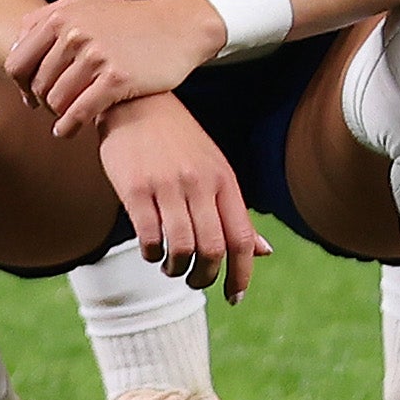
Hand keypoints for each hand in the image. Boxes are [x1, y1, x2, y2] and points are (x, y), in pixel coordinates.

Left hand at [5, 0, 219, 136]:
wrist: (178, 26)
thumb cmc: (130, 20)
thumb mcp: (84, 7)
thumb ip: (46, 22)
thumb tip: (14, 48)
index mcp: (61, 16)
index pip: (18, 62)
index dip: (21, 85)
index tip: (30, 95)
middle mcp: (74, 33)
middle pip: (37, 85)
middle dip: (43, 102)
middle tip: (54, 109)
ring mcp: (95, 56)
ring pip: (56, 102)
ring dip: (58, 115)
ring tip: (66, 118)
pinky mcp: (116, 79)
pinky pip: (79, 113)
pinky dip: (69, 127)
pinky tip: (70, 130)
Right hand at [98, 92, 261, 296]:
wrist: (136, 101)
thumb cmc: (178, 141)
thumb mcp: (214, 169)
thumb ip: (234, 212)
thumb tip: (264, 253)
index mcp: (223, 179)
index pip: (242, 238)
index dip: (242, 275)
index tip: (234, 298)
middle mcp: (199, 183)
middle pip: (212, 250)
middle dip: (205, 278)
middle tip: (195, 281)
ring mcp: (167, 185)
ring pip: (181, 248)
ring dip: (176, 269)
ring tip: (171, 267)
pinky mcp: (135, 188)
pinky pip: (149, 238)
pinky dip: (152, 255)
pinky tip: (152, 250)